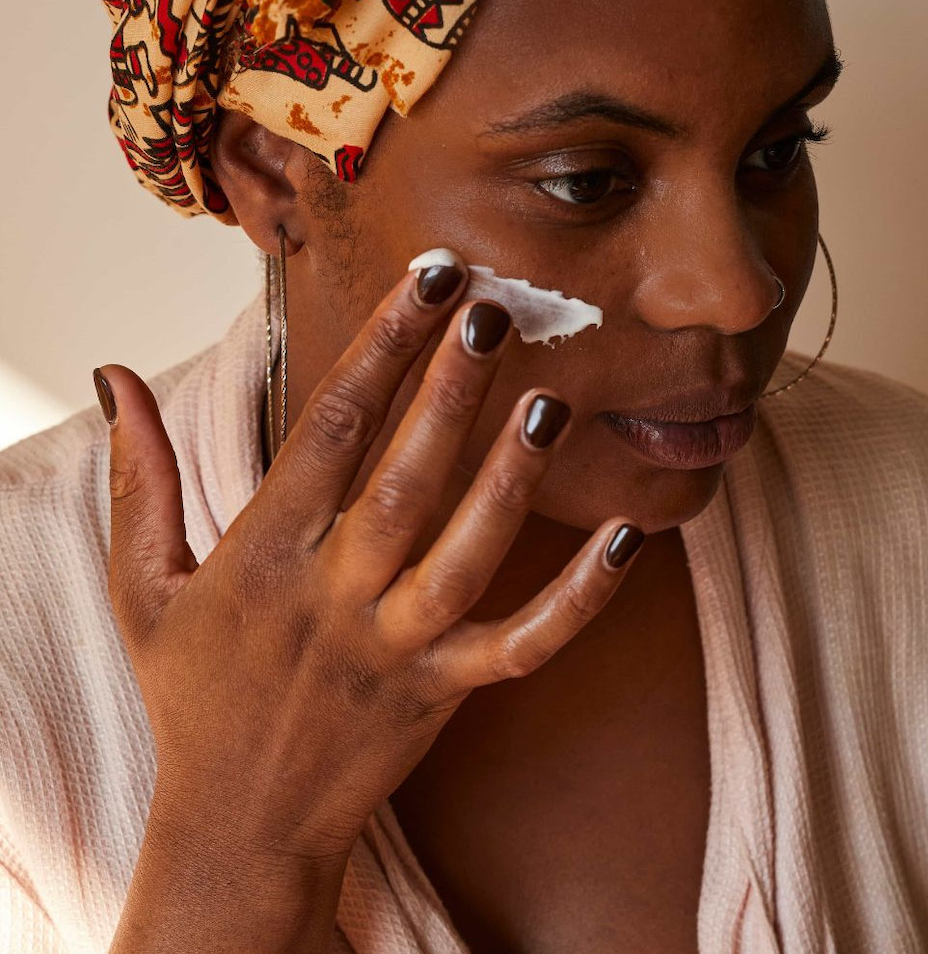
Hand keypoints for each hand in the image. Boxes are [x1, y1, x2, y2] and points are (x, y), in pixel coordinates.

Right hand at [96, 250, 644, 869]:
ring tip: (552, 398)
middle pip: (405, 478)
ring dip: (513, 474)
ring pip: (469, 551)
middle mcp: (336, 595)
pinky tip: (631, 538)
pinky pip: (524, 643)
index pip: (331, 427)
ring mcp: (398, 648)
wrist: (238, 827)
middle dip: (450, 389)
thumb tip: (115, 376)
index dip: (382, 344)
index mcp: (265, 554)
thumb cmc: (191, 695)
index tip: (428, 281)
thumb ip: (138, 478)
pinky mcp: (445, 694)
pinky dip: (582, 597)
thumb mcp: (143, 587)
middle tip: (494, 308)